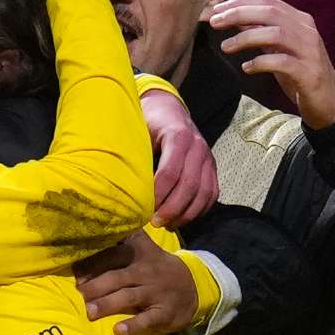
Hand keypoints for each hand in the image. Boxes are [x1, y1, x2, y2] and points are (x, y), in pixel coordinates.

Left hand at [73, 230, 197, 334]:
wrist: (195, 288)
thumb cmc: (156, 268)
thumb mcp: (144, 249)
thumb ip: (119, 242)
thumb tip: (84, 237)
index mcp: (139, 253)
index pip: (114, 253)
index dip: (93, 261)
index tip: (76, 270)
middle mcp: (146, 271)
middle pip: (117, 276)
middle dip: (96, 284)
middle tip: (79, 291)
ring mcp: (155, 292)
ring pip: (128, 297)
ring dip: (107, 304)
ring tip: (90, 312)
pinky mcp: (163, 313)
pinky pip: (147, 320)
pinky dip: (132, 326)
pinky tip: (118, 331)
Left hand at [140, 89, 216, 228]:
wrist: (168, 109)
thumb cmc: (147, 122)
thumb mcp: (138, 131)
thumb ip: (135, 153)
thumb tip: (122, 185)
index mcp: (178, 136)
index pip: (170, 172)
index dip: (158, 194)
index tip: (144, 209)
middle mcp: (198, 147)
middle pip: (189, 185)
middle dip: (172, 208)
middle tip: (154, 222)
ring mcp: (208, 158)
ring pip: (204, 192)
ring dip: (186, 213)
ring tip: (167, 224)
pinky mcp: (212, 167)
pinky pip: (212, 193)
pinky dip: (200, 209)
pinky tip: (183, 218)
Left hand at [210, 0, 334, 128]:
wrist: (328, 101)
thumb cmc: (297, 72)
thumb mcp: (277, 47)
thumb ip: (259, 31)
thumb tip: (231, 17)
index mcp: (299, 20)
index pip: (267, 2)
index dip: (240, 2)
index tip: (215, 10)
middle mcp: (306, 31)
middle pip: (270, 13)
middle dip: (238, 14)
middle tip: (214, 22)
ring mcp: (309, 51)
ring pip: (276, 34)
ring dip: (246, 38)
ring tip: (225, 47)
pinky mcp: (309, 73)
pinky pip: (283, 63)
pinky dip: (261, 63)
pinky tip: (246, 68)